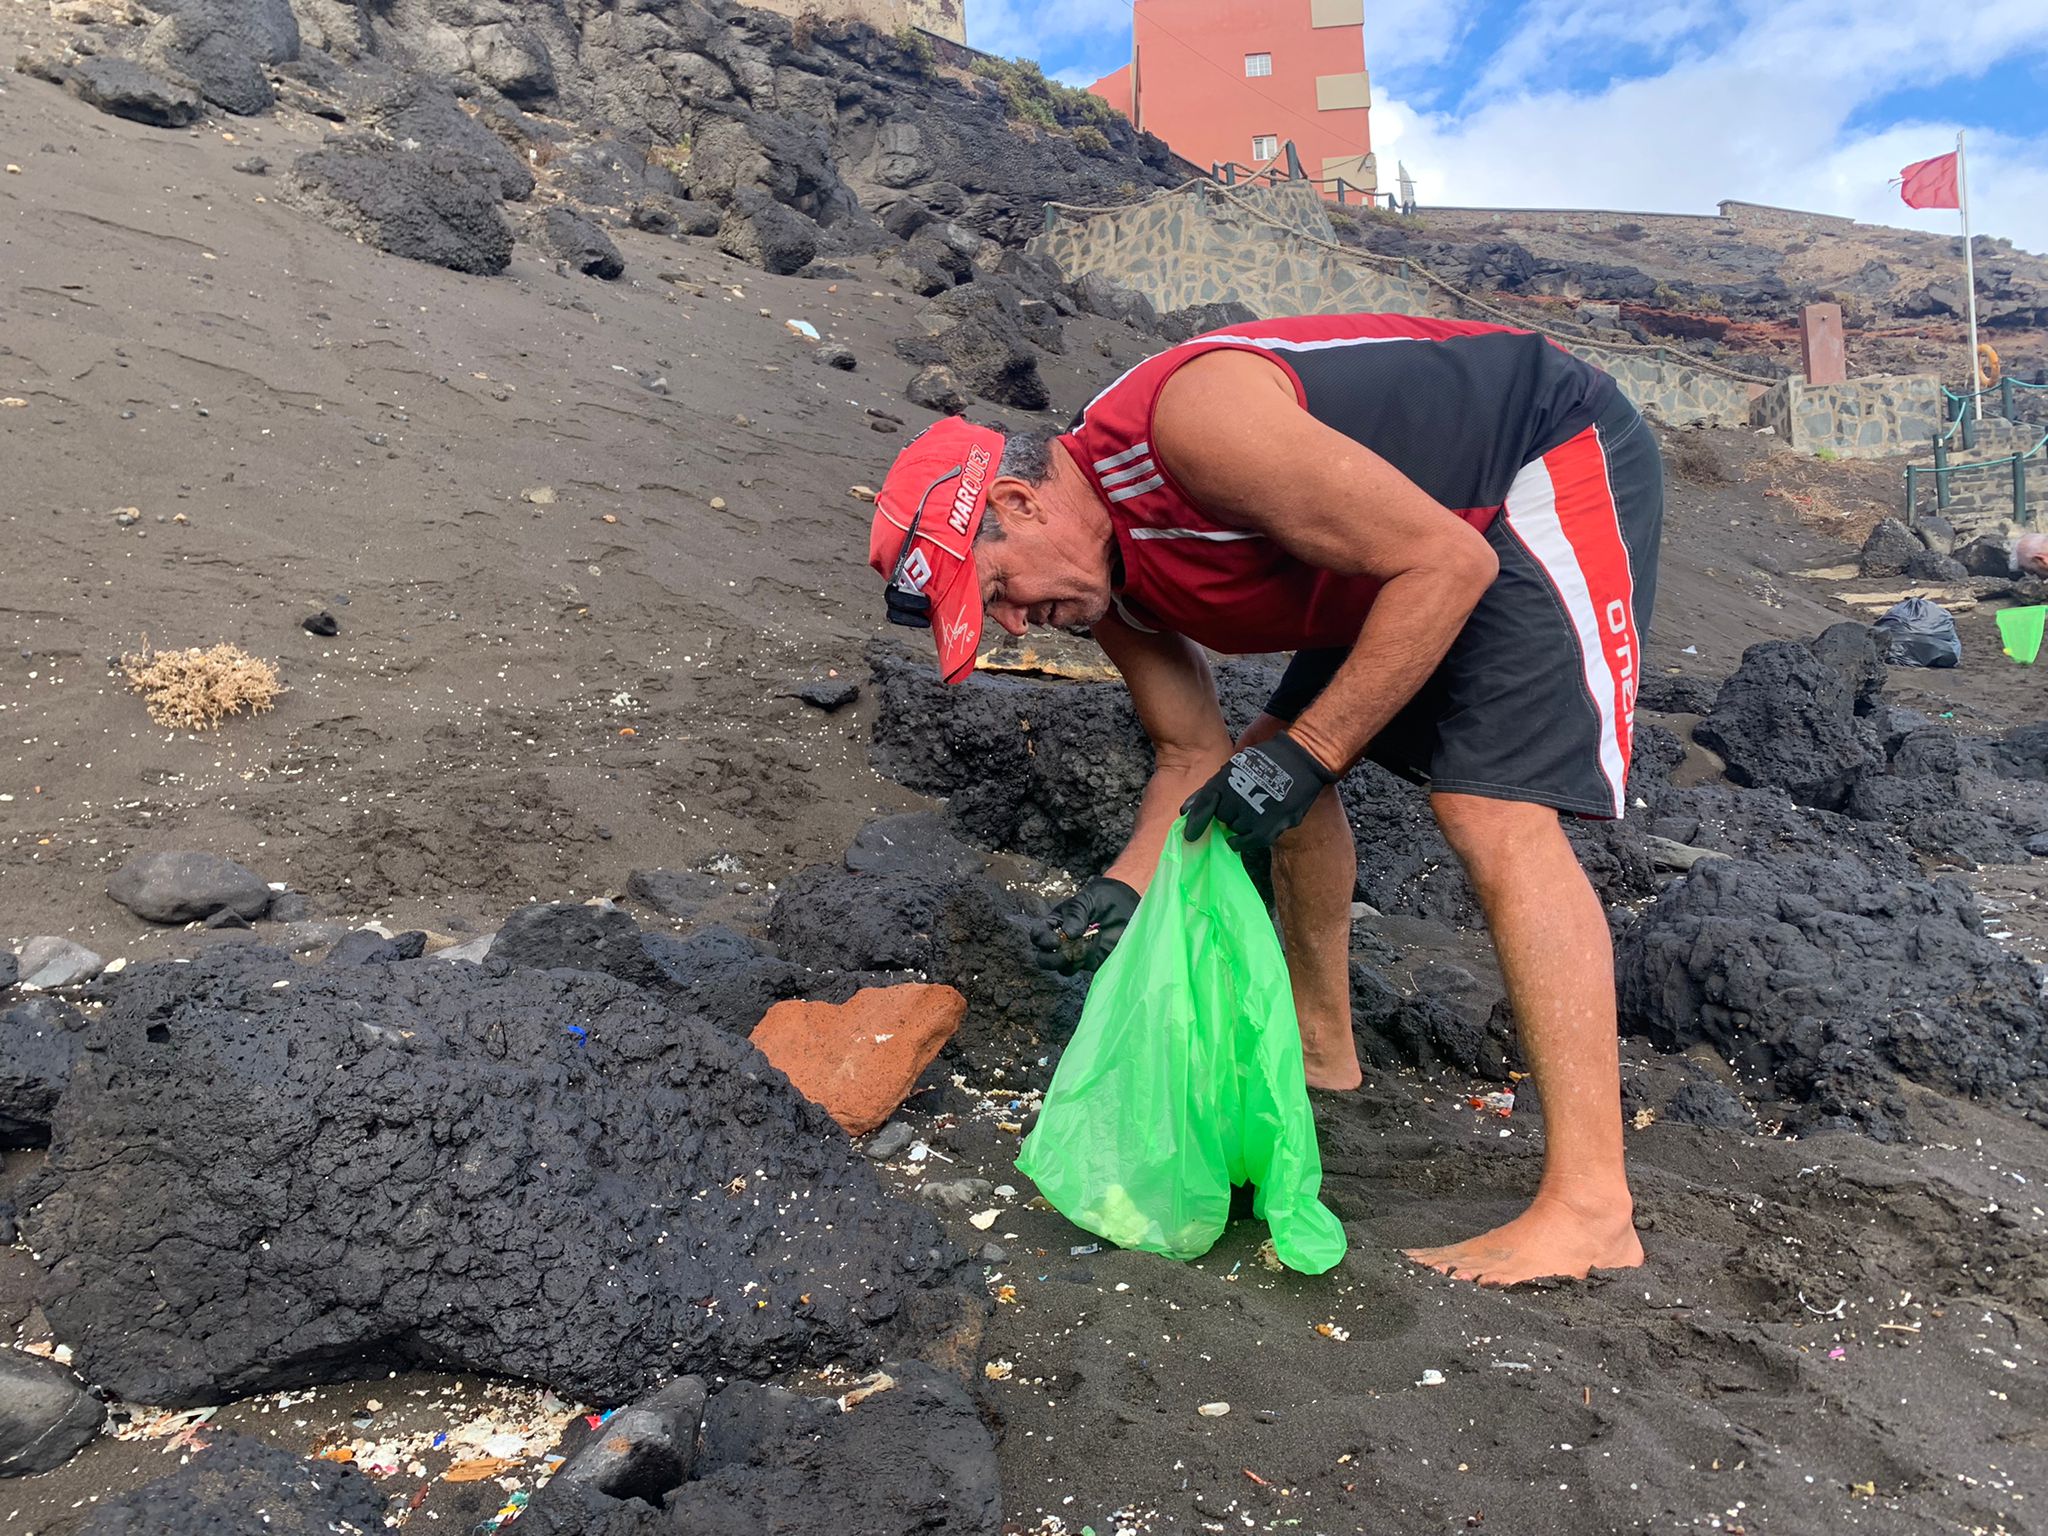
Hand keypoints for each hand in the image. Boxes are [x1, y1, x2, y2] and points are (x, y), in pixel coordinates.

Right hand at [1030, 876, 1140, 974]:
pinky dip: (1089, 956)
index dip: (1042, 941)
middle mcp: (1060, 943)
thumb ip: (1074, 916)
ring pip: (1065, 968)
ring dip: (1073, 959)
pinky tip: (1097, 939)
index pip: (1038, 937)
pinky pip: (1085, 966)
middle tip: (1066, 953)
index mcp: (1053, 926)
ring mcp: (1076, 953)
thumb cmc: (1097, 899)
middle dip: (1053, 960)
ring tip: (1086, 942)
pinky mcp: (1092, 960)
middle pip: (1045, 960)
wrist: (1121, 903)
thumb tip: (1068, 935)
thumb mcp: (1083, 901)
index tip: (1055, 941)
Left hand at [1182, 732, 1336, 851]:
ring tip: (1254, 811)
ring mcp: (1253, 813)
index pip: (1204, 804)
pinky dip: (1244, 842)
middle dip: (1228, 814)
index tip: (1189, 836)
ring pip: (1236, 829)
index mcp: (1226, 779)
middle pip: (1222, 818)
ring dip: (1240, 825)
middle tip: (1242, 804)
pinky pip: (1250, 842)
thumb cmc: (1263, 763)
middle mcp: (1237, 797)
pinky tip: (1243, 837)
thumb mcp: (1233, 769)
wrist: (1300, 760)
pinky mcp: (1269, 826)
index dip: (1195, 821)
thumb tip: (1184, 811)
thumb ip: (1208, 792)